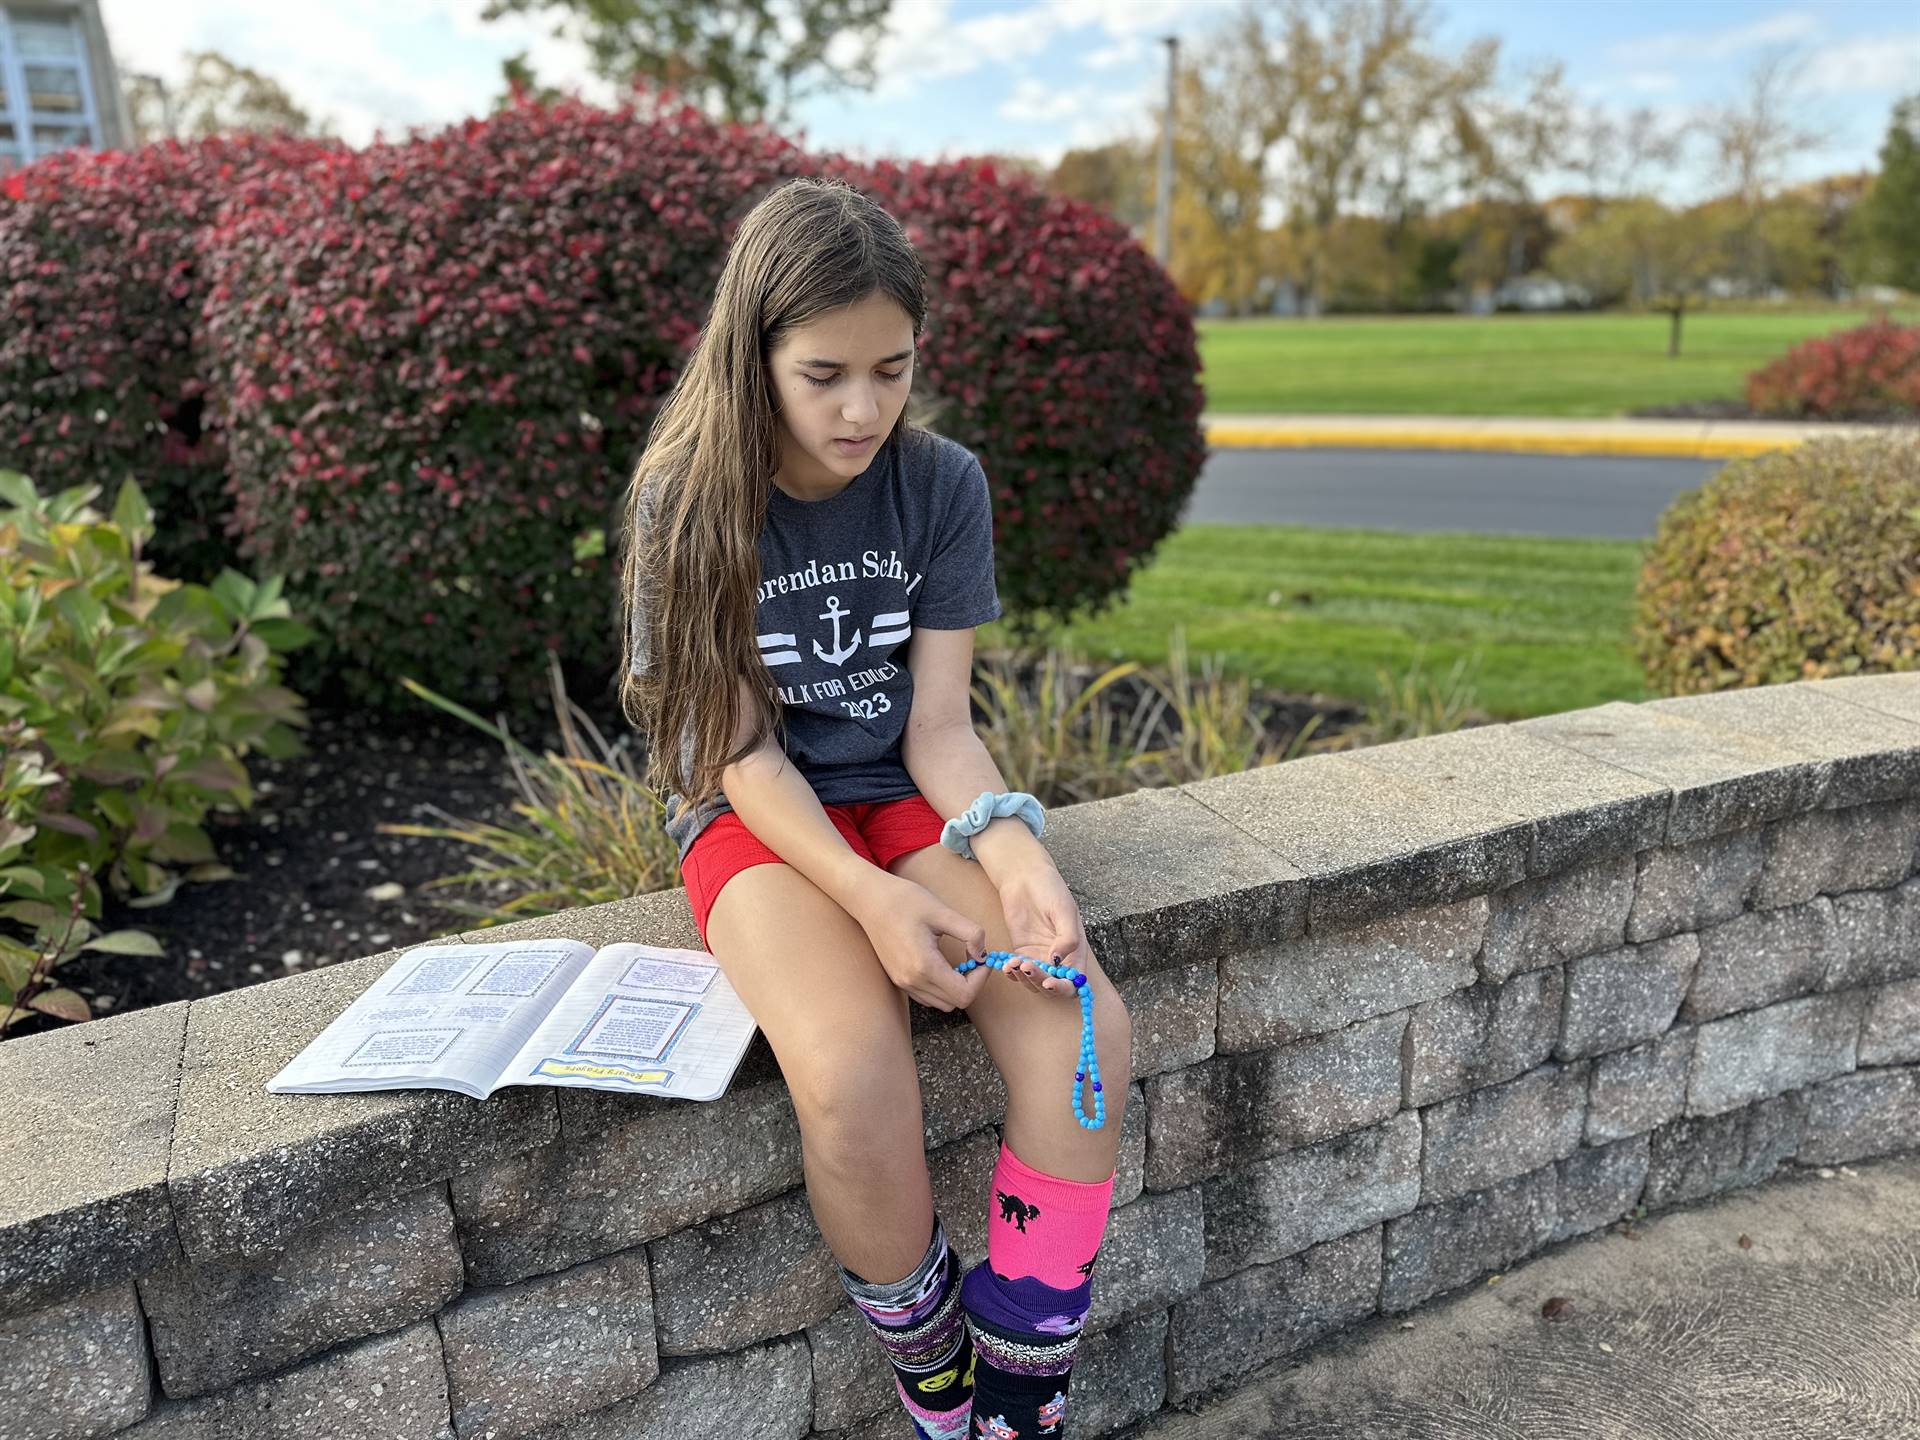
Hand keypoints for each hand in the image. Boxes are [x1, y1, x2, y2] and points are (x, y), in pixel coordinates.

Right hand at [849, 873, 992, 1012]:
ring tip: (958, 961)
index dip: (980, 979)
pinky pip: (927, 996)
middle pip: (955, 1003)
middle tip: (973, 958)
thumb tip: (983, 956)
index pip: (964, 995)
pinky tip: (942, 963)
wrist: (870, 899)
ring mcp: (902, 983)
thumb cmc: (906, 901)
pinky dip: (941, 987)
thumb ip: (971, 934)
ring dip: (956, 987)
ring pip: (941, 1003)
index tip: (982, 958)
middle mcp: (911, 980)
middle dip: (971, 983)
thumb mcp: (943, 912)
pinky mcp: (898, 979)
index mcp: (924, 966)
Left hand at [992, 863, 1088, 997]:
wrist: (1025, 877)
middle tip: (1027, 968)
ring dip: (1024, 979)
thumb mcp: (1064, 910)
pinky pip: (1018, 971)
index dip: (1063, 987)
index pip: (1074, 981)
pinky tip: (1007, 966)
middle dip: (1040, 982)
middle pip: (1053, 986)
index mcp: (1076, 951)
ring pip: (1034, 982)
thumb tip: (1059, 962)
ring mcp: (1039, 956)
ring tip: (1015, 964)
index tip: (1049, 982)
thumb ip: (1068, 937)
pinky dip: (1012, 974)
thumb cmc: (1050, 889)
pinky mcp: (1022, 952)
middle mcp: (1059, 958)